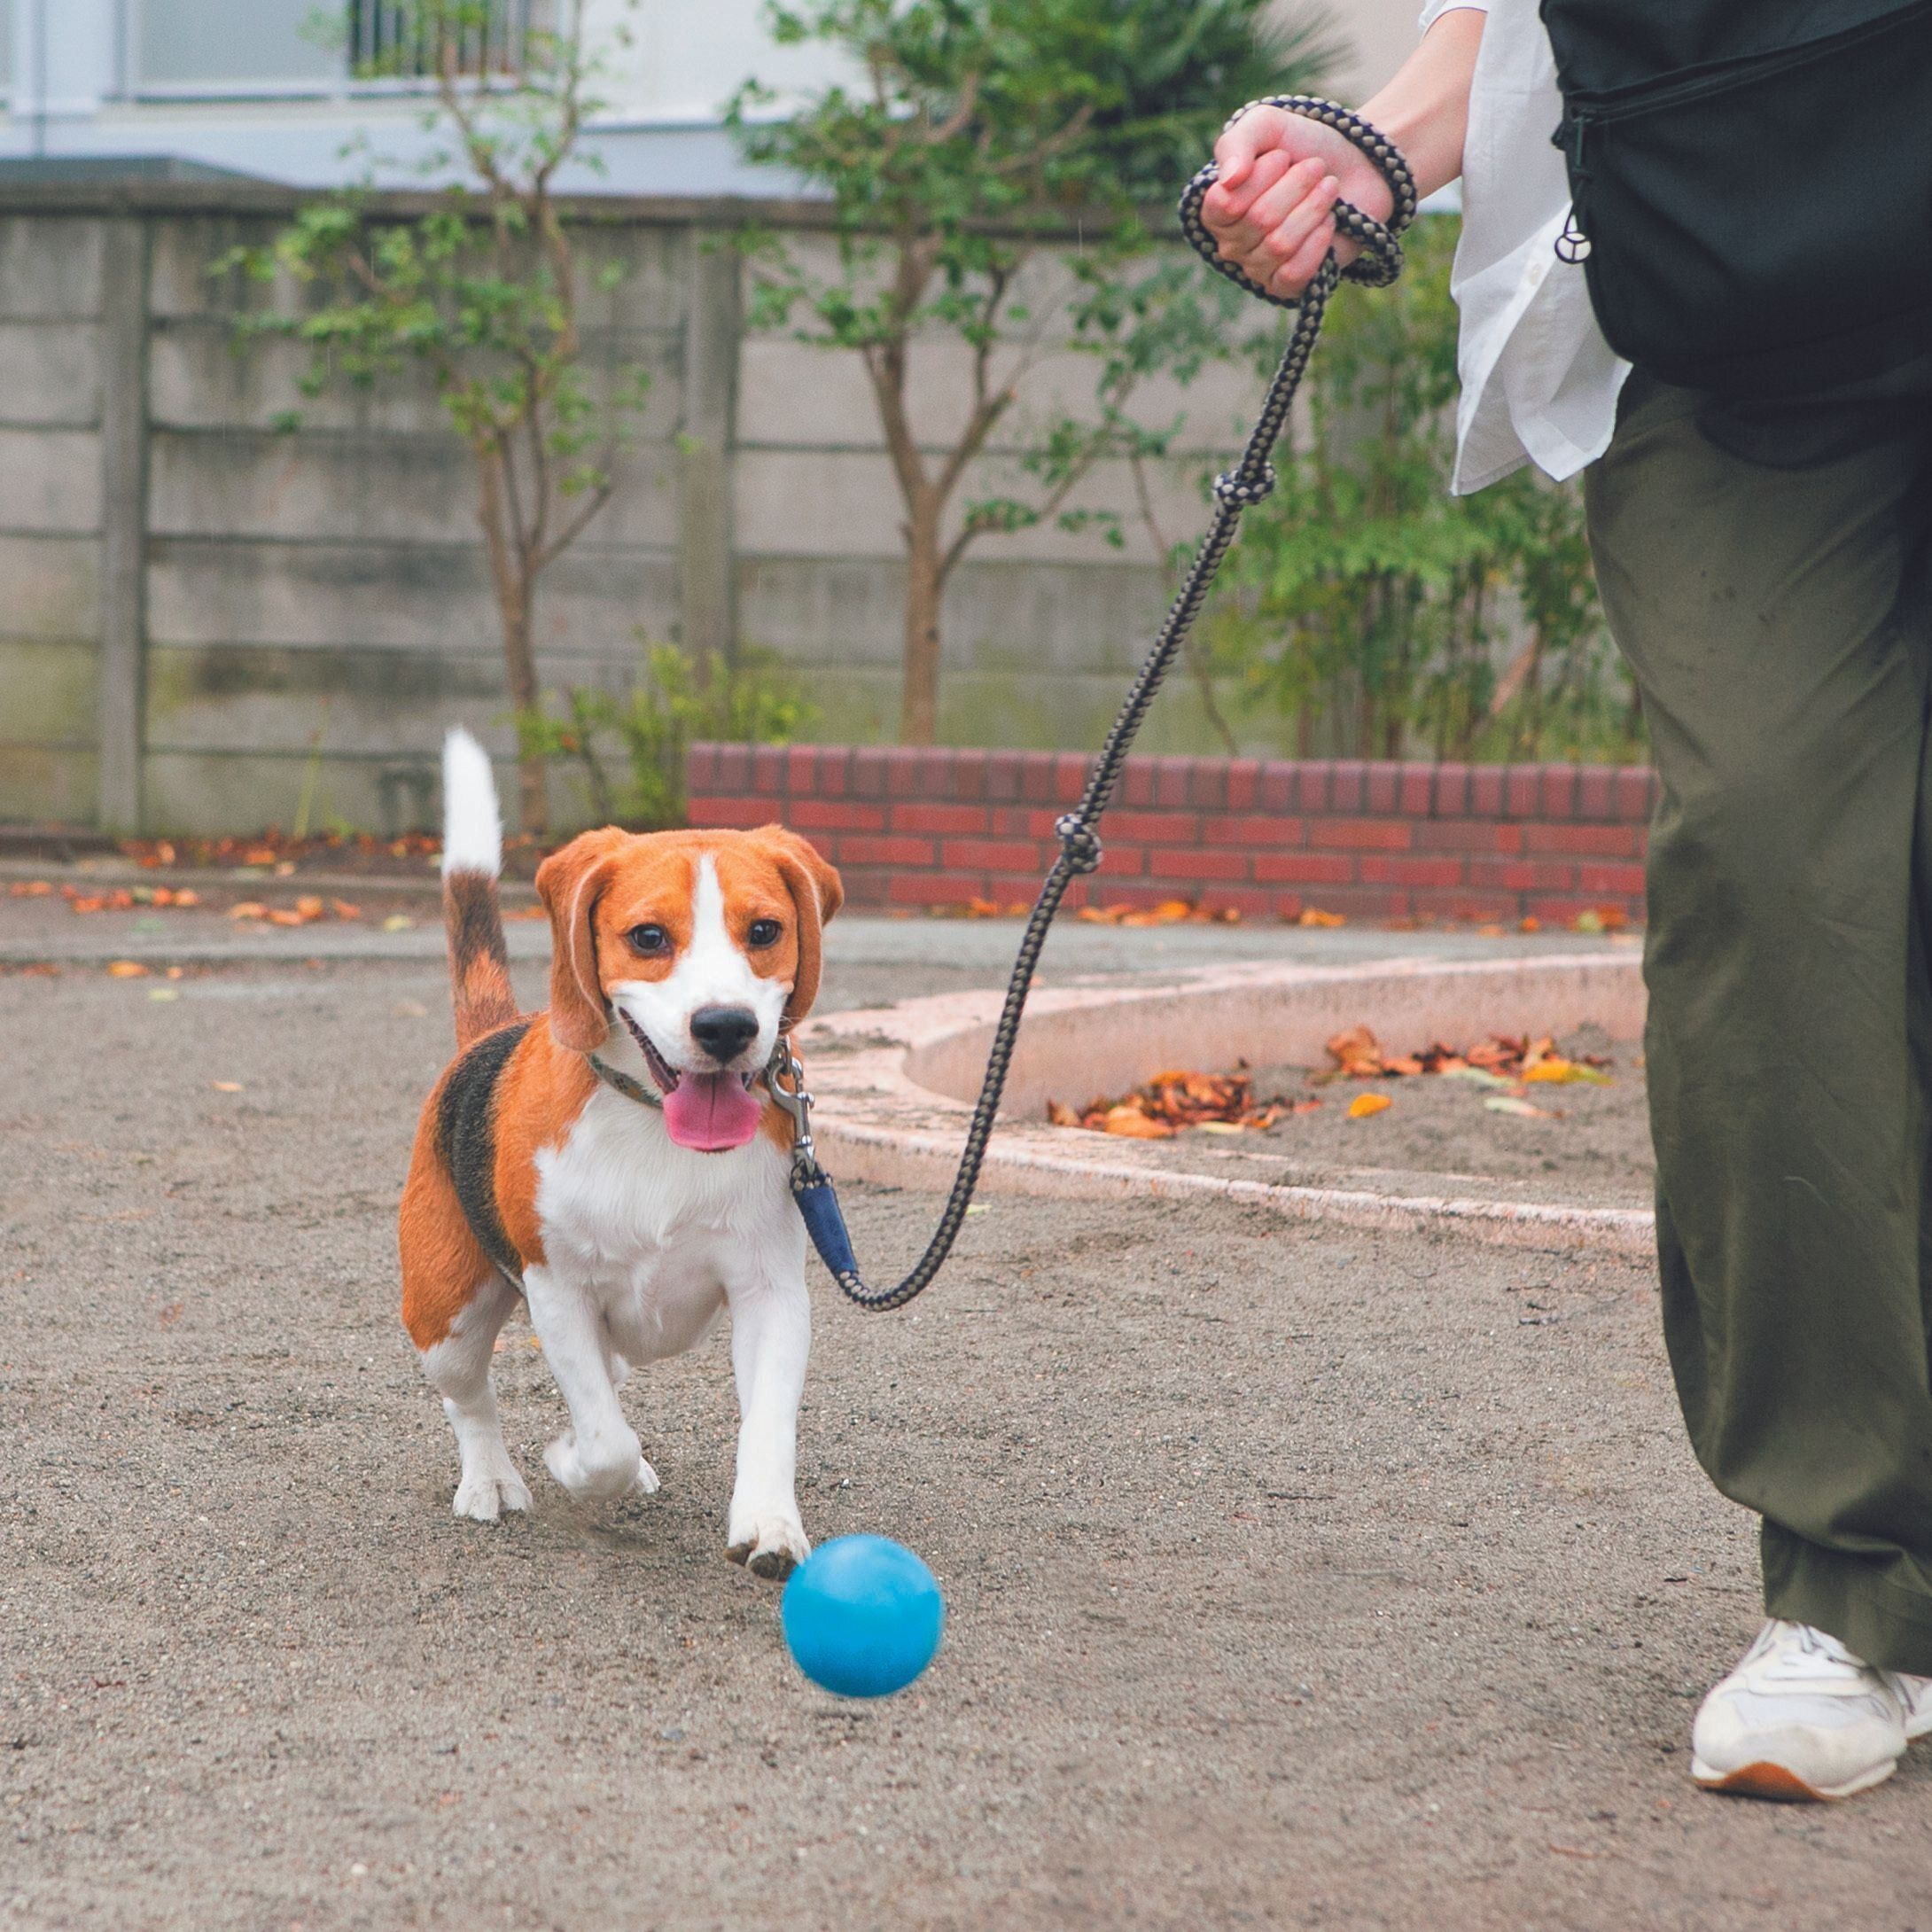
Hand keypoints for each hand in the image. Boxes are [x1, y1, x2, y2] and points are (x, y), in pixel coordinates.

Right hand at [1200, 105, 1396, 299]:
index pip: (1224, 203)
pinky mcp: (1287, 285)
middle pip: (1258, 221)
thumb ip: (1238, 143)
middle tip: (1316, 167)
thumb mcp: (1266, 127)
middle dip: (1296, 186)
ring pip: (1279, 245)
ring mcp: (1258, 268)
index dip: (1259, 176)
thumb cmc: (1303, 146)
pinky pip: (1293, 274)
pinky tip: (1329, 222)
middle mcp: (1231, 244)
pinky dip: (1317, 242)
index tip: (1283, 156)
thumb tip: (1228, 180)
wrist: (1355, 166)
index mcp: (1218, 210)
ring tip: (1329, 188)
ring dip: (1313, 208)